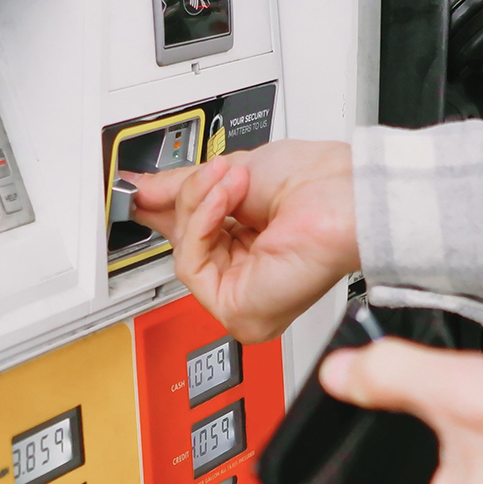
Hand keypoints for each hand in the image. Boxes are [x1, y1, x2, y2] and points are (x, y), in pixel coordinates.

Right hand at [128, 141, 357, 343]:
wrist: (343, 194)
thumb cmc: (317, 184)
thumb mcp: (232, 174)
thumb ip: (181, 188)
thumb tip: (140, 190)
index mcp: (250, 246)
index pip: (191, 235)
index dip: (166, 208)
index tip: (139, 189)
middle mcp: (248, 276)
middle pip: (182, 244)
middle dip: (189, 200)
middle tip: (208, 172)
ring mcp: (244, 297)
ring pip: (183, 254)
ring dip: (201, 206)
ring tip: (230, 182)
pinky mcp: (238, 311)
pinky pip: (191, 267)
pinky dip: (203, 226)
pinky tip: (225, 204)